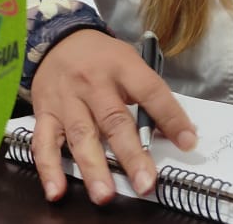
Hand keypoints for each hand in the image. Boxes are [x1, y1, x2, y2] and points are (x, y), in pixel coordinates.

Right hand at [29, 29, 196, 204]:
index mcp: (122, 67)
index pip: (151, 92)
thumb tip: (177, 131)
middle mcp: (93, 83)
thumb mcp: (130, 64)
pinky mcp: (45, 113)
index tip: (187, 142)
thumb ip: (150, 96)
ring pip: (80, 135)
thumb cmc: (103, 57)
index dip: (171, 117)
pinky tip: (56, 191)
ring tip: (105, 194)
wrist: (59, 39)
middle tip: (145, 182)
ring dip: (93, 168)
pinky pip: (44, 143)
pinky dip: (49, 169)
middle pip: (114, 120)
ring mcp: (67, 100)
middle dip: (130, 155)